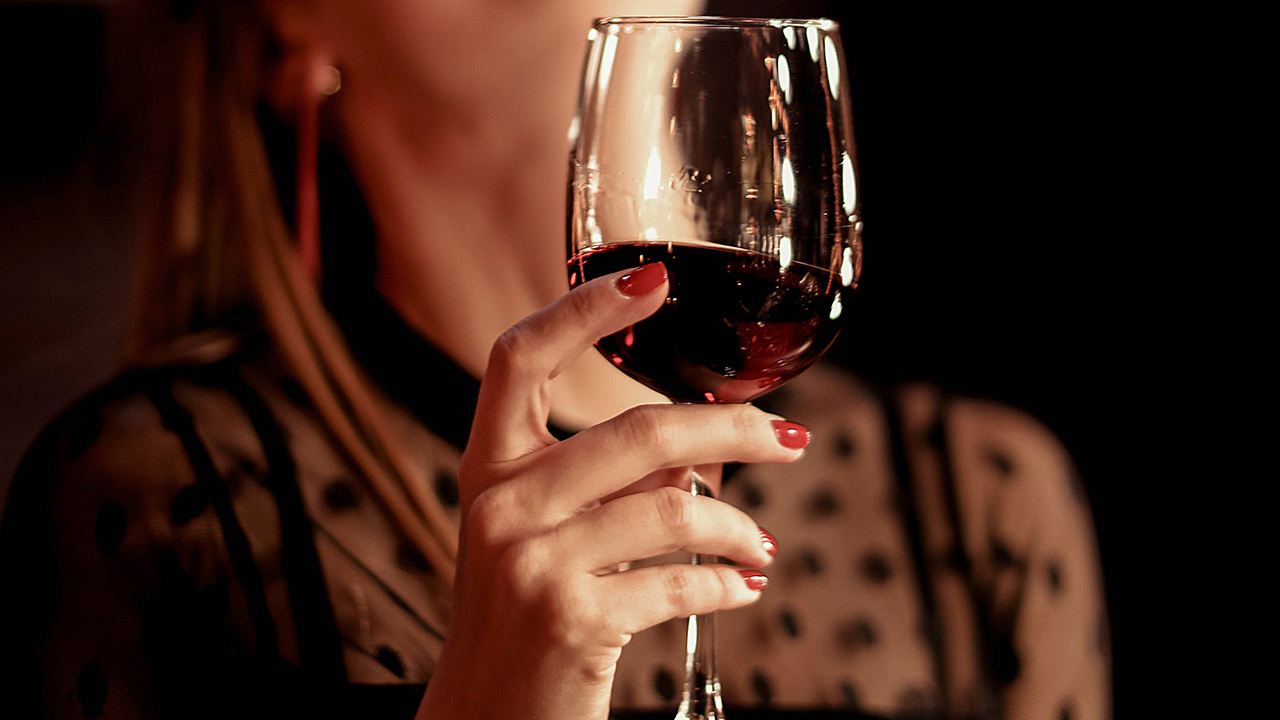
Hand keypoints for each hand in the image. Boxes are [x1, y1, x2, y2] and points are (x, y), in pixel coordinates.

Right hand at [416, 263, 807, 718]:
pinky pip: (681, 580)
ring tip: (759, 542)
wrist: (487, 716)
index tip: (653, 277)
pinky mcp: (571, 616)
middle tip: (788, 436)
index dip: (584, 308)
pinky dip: (728, 582)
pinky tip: (745, 586)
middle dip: (734, 429)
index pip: (518, 357)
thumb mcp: (539, 534)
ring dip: (739, 524)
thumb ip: (605, 480)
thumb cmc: (524, 614)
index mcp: (487, 468)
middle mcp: (500, 504)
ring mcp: (531, 561)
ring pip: (676, 506)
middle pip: (640, 430)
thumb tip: (708, 441)